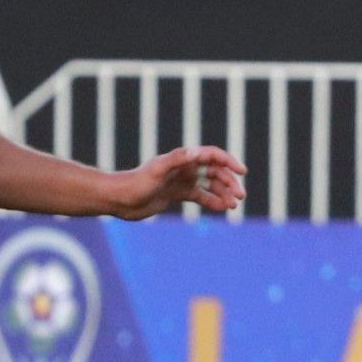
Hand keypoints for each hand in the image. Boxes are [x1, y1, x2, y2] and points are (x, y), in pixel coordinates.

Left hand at [108, 144, 246, 218]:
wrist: (120, 199)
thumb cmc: (136, 182)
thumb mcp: (157, 170)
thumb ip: (177, 159)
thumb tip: (197, 153)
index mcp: (182, 159)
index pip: (212, 156)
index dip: (229, 162)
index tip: (242, 172)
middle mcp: (184, 168)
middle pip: (215, 171)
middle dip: (230, 182)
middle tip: (240, 196)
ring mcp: (181, 181)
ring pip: (210, 185)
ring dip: (224, 193)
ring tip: (233, 205)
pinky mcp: (176, 194)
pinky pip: (200, 196)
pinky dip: (212, 202)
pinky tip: (222, 209)